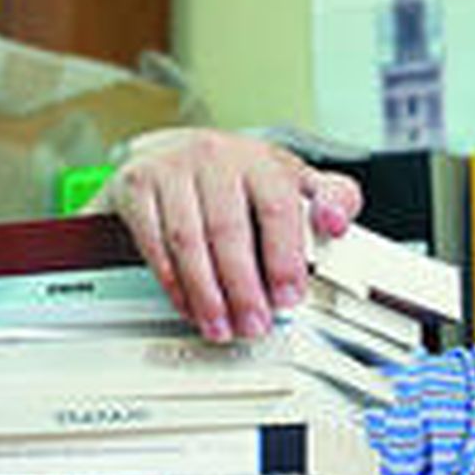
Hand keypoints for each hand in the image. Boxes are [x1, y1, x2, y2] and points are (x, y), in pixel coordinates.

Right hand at [93, 128, 363, 341]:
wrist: (177, 149)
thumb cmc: (243, 175)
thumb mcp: (296, 181)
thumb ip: (332, 200)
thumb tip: (337, 222)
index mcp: (261, 160)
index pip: (276, 210)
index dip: (283, 259)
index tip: (288, 297)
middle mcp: (215, 158)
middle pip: (228, 231)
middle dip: (242, 288)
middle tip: (254, 324)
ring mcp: (172, 169)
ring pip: (188, 240)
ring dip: (205, 292)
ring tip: (221, 326)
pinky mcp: (137, 185)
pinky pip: (153, 242)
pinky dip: (172, 282)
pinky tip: (189, 306)